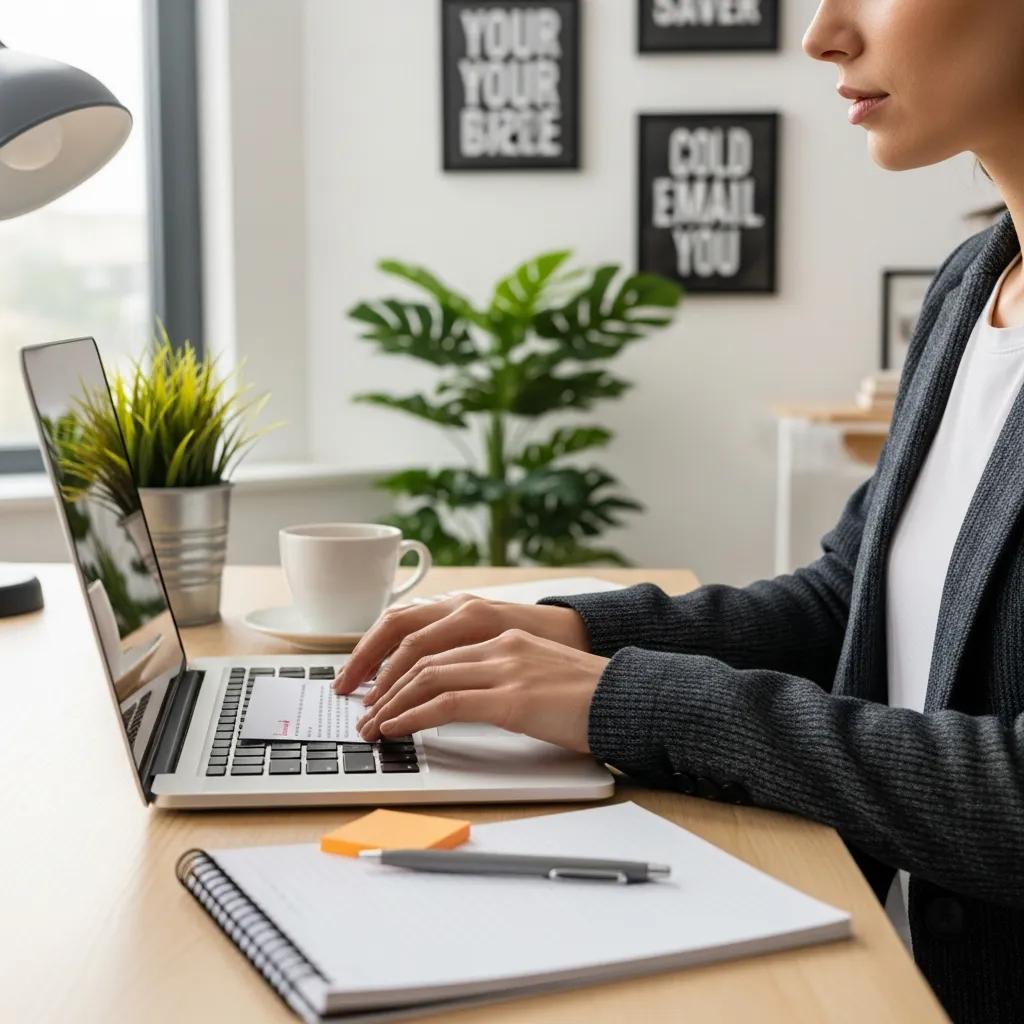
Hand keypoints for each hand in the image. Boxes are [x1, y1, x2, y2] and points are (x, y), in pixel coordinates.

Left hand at [354, 628, 608, 752]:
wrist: (628, 700)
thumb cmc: (588, 698)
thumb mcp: (538, 676)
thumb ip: (501, 678)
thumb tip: (462, 701)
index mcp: (504, 636)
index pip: (434, 644)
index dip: (397, 666)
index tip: (376, 688)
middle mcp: (499, 645)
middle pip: (421, 657)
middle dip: (383, 686)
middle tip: (362, 711)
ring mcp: (505, 668)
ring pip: (426, 677)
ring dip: (390, 704)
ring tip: (371, 726)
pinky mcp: (512, 698)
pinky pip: (446, 703)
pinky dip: (412, 716)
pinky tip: (395, 729)